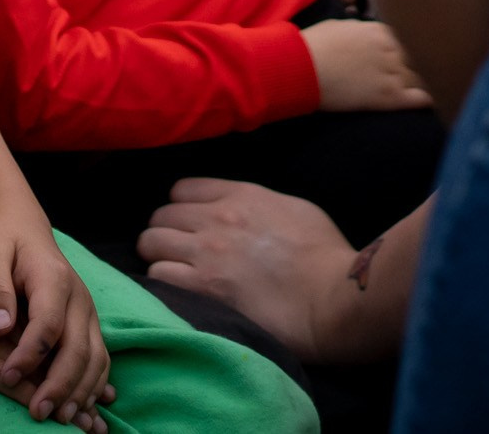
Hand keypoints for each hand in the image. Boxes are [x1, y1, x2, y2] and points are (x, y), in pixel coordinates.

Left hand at [0, 212, 114, 430]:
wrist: (21, 227)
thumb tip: (0, 327)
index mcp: (53, 278)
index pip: (47, 325)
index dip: (29, 356)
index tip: (7, 377)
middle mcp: (78, 297)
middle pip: (78, 348)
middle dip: (60, 385)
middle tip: (38, 413)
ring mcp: (87, 312)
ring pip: (95, 358)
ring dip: (80, 391)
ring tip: (60, 418)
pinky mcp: (87, 323)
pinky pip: (98, 359)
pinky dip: (92, 385)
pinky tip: (78, 406)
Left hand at [137, 179, 387, 364]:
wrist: (337, 299)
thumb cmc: (328, 257)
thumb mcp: (294, 209)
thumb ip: (257, 205)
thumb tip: (241, 211)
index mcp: (240, 195)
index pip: (181, 189)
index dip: (182, 208)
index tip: (190, 225)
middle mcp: (216, 218)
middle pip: (160, 215)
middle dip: (166, 232)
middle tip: (179, 251)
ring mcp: (206, 252)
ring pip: (150, 242)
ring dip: (158, 255)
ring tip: (175, 270)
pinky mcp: (203, 287)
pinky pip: (158, 274)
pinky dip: (162, 281)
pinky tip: (180, 290)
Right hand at [302, 18, 431, 111]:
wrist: (298, 68)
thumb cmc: (311, 46)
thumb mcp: (336, 26)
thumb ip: (358, 30)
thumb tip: (366, 34)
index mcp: (379, 31)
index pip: (398, 44)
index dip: (391, 55)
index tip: (384, 63)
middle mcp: (390, 49)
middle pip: (407, 62)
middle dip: (400, 69)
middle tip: (387, 80)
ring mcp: (392, 73)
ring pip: (414, 79)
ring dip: (408, 84)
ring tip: (403, 92)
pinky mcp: (390, 96)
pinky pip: (419, 98)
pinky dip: (422, 100)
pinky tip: (423, 102)